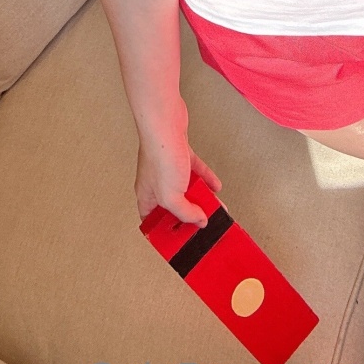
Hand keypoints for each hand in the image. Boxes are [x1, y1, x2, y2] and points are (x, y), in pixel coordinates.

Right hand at [135, 109, 222, 227]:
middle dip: (189, 214)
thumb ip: (185, 212)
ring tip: (215, 206)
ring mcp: (168, 167)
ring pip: (186, 188)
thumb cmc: (160, 154)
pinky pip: (195, 170)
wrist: (165, 123)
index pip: (152, 220)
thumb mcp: (171, 196)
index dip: (164, 231)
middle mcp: (156, 182)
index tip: (179, 241)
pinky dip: (206, 178)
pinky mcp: (180, 153)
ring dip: (201, 197)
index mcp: (147, 196)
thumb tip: (199, 221)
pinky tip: (215, 186)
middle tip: (203, 223)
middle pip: (173, 205)